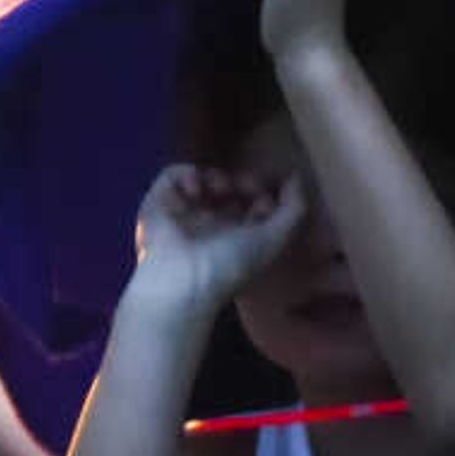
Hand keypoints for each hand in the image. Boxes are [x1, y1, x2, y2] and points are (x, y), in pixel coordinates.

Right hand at [128, 163, 306, 316]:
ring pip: (203, 181)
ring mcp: (183, 215)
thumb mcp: (274, 239)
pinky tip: (195, 190)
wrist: (181, 280)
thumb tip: (296, 178)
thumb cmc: (230, 264)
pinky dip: (186, 175)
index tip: (264, 197)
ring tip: (218, 189)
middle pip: (230, 191)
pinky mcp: (158, 203)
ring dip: (216, 178)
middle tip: (242, 186)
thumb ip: (293, 209)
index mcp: (236, 241)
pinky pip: (173, 176)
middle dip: (241, 183)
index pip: (252, 207)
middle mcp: (210, 228)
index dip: (262, 195)